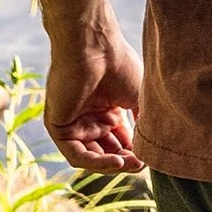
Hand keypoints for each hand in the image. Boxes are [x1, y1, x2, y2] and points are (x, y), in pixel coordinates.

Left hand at [44, 18, 143, 170]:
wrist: (94, 46)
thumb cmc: (118, 64)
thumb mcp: (139, 98)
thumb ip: (143, 123)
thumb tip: (153, 147)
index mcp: (106, 108)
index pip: (118, 140)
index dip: (134, 151)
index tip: (150, 157)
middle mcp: (88, 116)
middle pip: (105, 150)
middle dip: (124, 161)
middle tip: (142, 164)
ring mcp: (72, 122)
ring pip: (91, 156)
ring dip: (111, 165)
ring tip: (132, 164)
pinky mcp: (57, 126)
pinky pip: (76, 154)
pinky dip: (96, 162)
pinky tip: (117, 161)